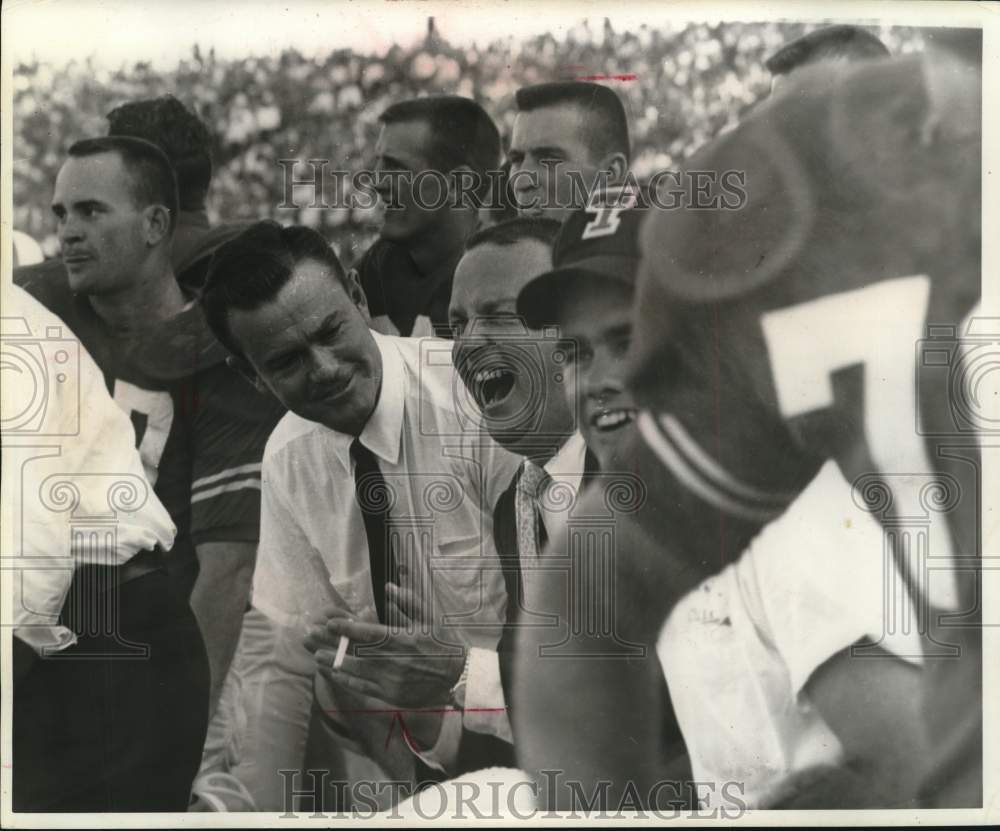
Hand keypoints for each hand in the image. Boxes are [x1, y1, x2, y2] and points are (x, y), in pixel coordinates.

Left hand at [307, 613, 465, 708]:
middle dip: (331, 644)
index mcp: (402, 639)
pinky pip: (363, 688)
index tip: (330, 623)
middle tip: (311, 637)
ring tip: (315, 656)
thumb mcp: (428, 617)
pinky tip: (333, 674)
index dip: (347, 628)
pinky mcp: (390, 694)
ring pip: (356, 671)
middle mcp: (394, 660)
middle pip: (356, 652)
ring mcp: (391, 680)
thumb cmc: (440, 642)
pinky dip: (346, 681)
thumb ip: (408, 601)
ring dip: (333, 663)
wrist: (455, 675)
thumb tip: (389, 587)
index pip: (369, 633)